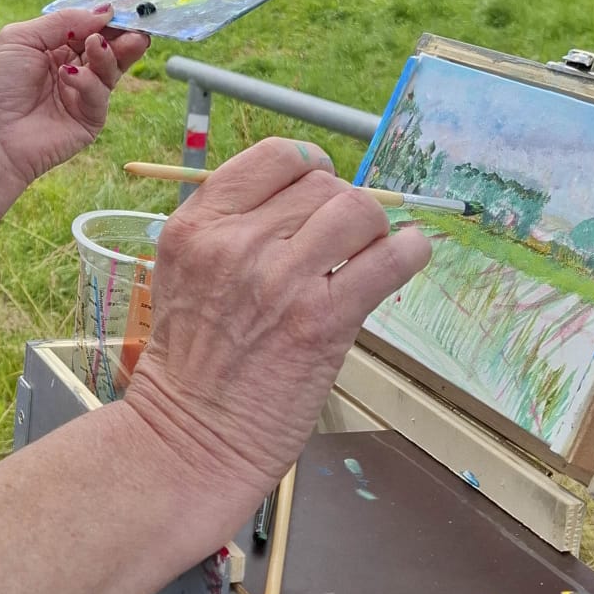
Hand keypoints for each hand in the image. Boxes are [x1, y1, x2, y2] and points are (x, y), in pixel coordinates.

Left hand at [0, 4, 149, 189]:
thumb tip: (105, 11)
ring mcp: (82, 94)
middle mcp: (73, 69)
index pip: (88, 28)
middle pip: (107, 47)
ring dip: (107, 53)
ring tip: (95, 44)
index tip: (120, 7)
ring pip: (110, 69)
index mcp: (55, 48)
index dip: (104, 18)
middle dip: (120, 35)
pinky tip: (68, 75)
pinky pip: (99, 94)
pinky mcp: (90, 119)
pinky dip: (87, 82)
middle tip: (133, 25)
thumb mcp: (23, 38)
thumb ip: (63, 21)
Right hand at [123, 138, 431, 519]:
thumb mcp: (183, 272)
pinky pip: (390, 260)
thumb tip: (307, 199)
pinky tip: (407, 257)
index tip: (318, 190)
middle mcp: (236, 243)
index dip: (309, 168)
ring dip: (374, 229)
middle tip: (342, 242)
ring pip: (357, 211)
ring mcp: (281, 279)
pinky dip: (410, 252)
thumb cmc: (190, 361)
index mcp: (197, 224)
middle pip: (322, 184)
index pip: (276, 158)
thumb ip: (231, 229)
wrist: (190, 436)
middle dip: (340, 207)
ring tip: (368, 256)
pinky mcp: (322, 320)